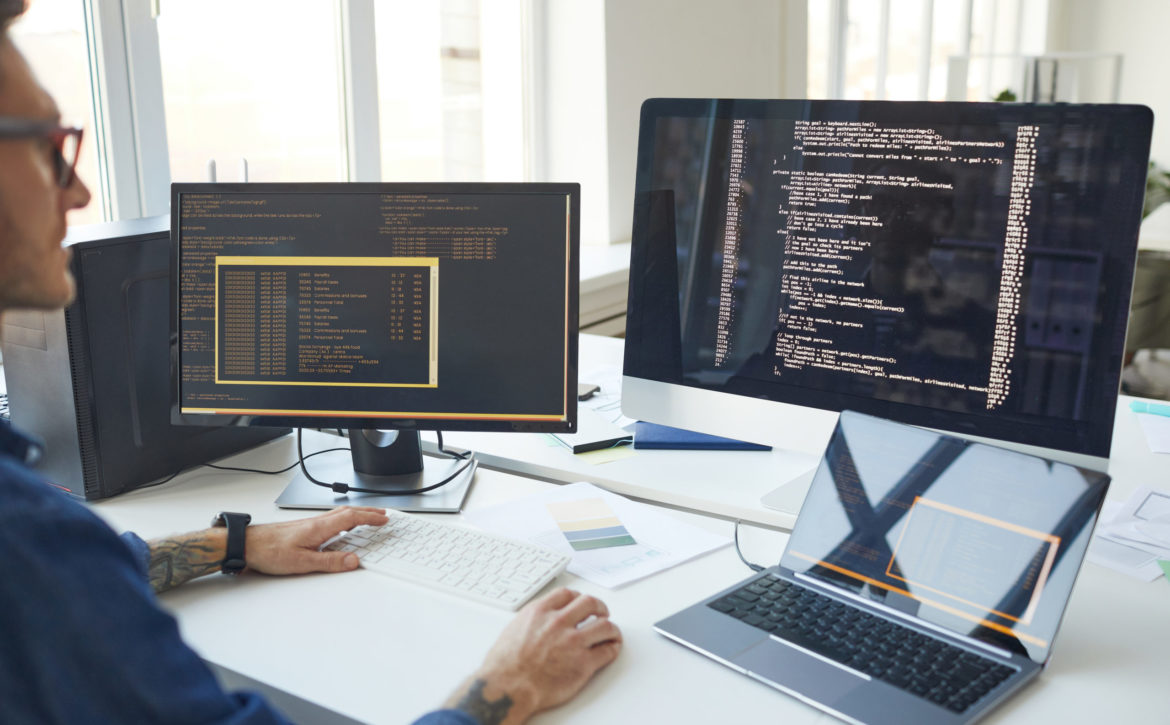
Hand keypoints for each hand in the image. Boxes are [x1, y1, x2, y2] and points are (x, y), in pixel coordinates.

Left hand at [244, 506, 388, 574]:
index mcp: (319, 528)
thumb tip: (353, 561)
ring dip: (357, 514)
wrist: (247, 545)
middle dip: (368, 512)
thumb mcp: (302, 562)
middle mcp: (316, 522)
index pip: (352, 518)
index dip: (370, 518)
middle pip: (348, 512)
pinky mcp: (304, 528)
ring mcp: (310, 524)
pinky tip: (343, 527)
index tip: (384, 519)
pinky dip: (345, 519)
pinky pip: (331, 519)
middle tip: (382, 514)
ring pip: (340, 514)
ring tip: (368, 518)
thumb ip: (329, 562)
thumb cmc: (268, 551)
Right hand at [444, 587, 621, 724]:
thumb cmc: (504, 665)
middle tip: (602, 612)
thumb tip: (539, 623)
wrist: (508, 687)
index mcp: (540, 612)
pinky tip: (611, 649)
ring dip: (611, 628)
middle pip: (590, 603)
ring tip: (612, 632)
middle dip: (599, 607)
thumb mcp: (513, 629)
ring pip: (605, 626)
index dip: (577, 597)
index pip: (567, 594)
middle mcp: (559, 622)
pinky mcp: (584, 664)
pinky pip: (607, 651)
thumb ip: (532, 622)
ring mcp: (573, 642)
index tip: (580, 602)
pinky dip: (612, 649)